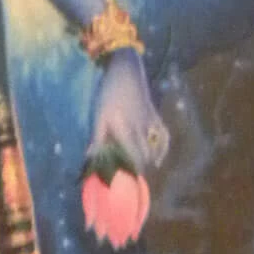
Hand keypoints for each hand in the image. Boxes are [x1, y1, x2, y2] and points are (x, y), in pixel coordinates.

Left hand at [90, 47, 168, 172]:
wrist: (126, 72)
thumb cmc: (108, 93)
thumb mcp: (99, 115)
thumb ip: (97, 138)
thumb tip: (89, 157)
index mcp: (124, 129)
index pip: (130, 158)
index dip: (128, 172)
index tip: (122, 181)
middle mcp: (140, 129)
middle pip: (143, 156)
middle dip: (137, 169)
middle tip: (128, 177)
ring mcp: (150, 123)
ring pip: (154, 149)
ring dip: (148, 161)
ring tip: (140, 170)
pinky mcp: (156, 117)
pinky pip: (164, 137)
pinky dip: (162, 149)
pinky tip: (157, 158)